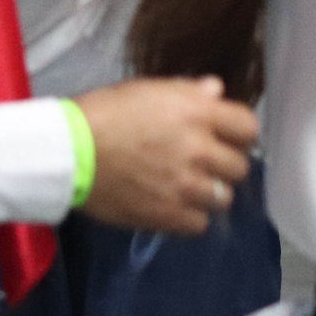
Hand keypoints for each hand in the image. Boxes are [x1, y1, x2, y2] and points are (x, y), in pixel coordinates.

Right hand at [73, 76, 258, 233]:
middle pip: (239, 167)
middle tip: (202, 164)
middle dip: (223, 164)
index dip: (239, 133)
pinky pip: (200, 224)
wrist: (67, 151)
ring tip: (187, 188)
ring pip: (223, 198)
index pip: (248, 128)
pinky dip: (190, 217)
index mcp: (197, 113)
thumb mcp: (147, 90)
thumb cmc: (104, 113)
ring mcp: (185, 186)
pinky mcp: (168, 216)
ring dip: (208, 193)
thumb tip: (217, 91)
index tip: (226, 138)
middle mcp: (199, 150)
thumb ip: (187, 92)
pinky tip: (173, 206)